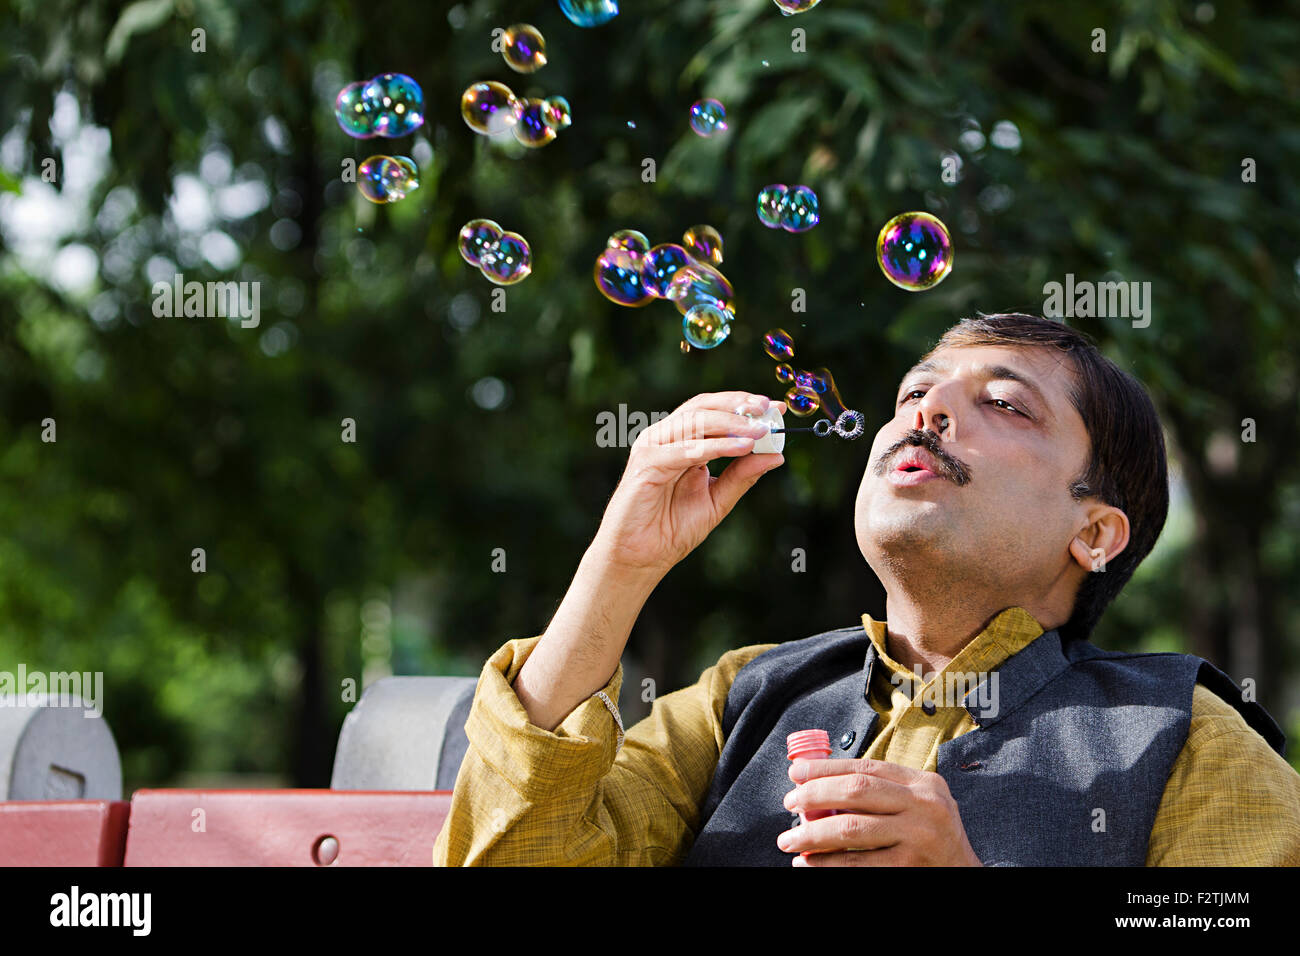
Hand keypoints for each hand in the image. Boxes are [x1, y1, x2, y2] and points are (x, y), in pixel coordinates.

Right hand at [590, 391, 785, 577]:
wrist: (639, 558)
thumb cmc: (672, 529)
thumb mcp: (717, 500)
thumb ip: (742, 476)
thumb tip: (776, 456)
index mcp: (680, 441)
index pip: (713, 411)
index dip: (743, 405)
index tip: (776, 408)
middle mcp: (665, 438)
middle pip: (703, 408)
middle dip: (738, 405)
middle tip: (768, 409)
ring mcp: (653, 448)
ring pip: (694, 421)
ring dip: (730, 423)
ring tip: (759, 430)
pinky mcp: (646, 465)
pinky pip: (685, 450)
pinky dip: (715, 446)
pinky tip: (741, 447)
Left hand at [777, 758, 982, 865]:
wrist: (964, 874)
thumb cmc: (932, 838)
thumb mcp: (919, 804)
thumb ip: (882, 791)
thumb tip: (819, 785)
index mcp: (922, 783)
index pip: (865, 766)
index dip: (826, 768)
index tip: (796, 773)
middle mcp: (923, 805)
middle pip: (856, 790)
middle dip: (815, 795)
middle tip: (789, 803)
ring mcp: (918, 836)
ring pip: (851, 829)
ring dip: (812, 835)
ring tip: (790, 840)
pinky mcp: (909, 867)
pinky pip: (858, 864)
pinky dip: (828, 864)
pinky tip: (810, 864)